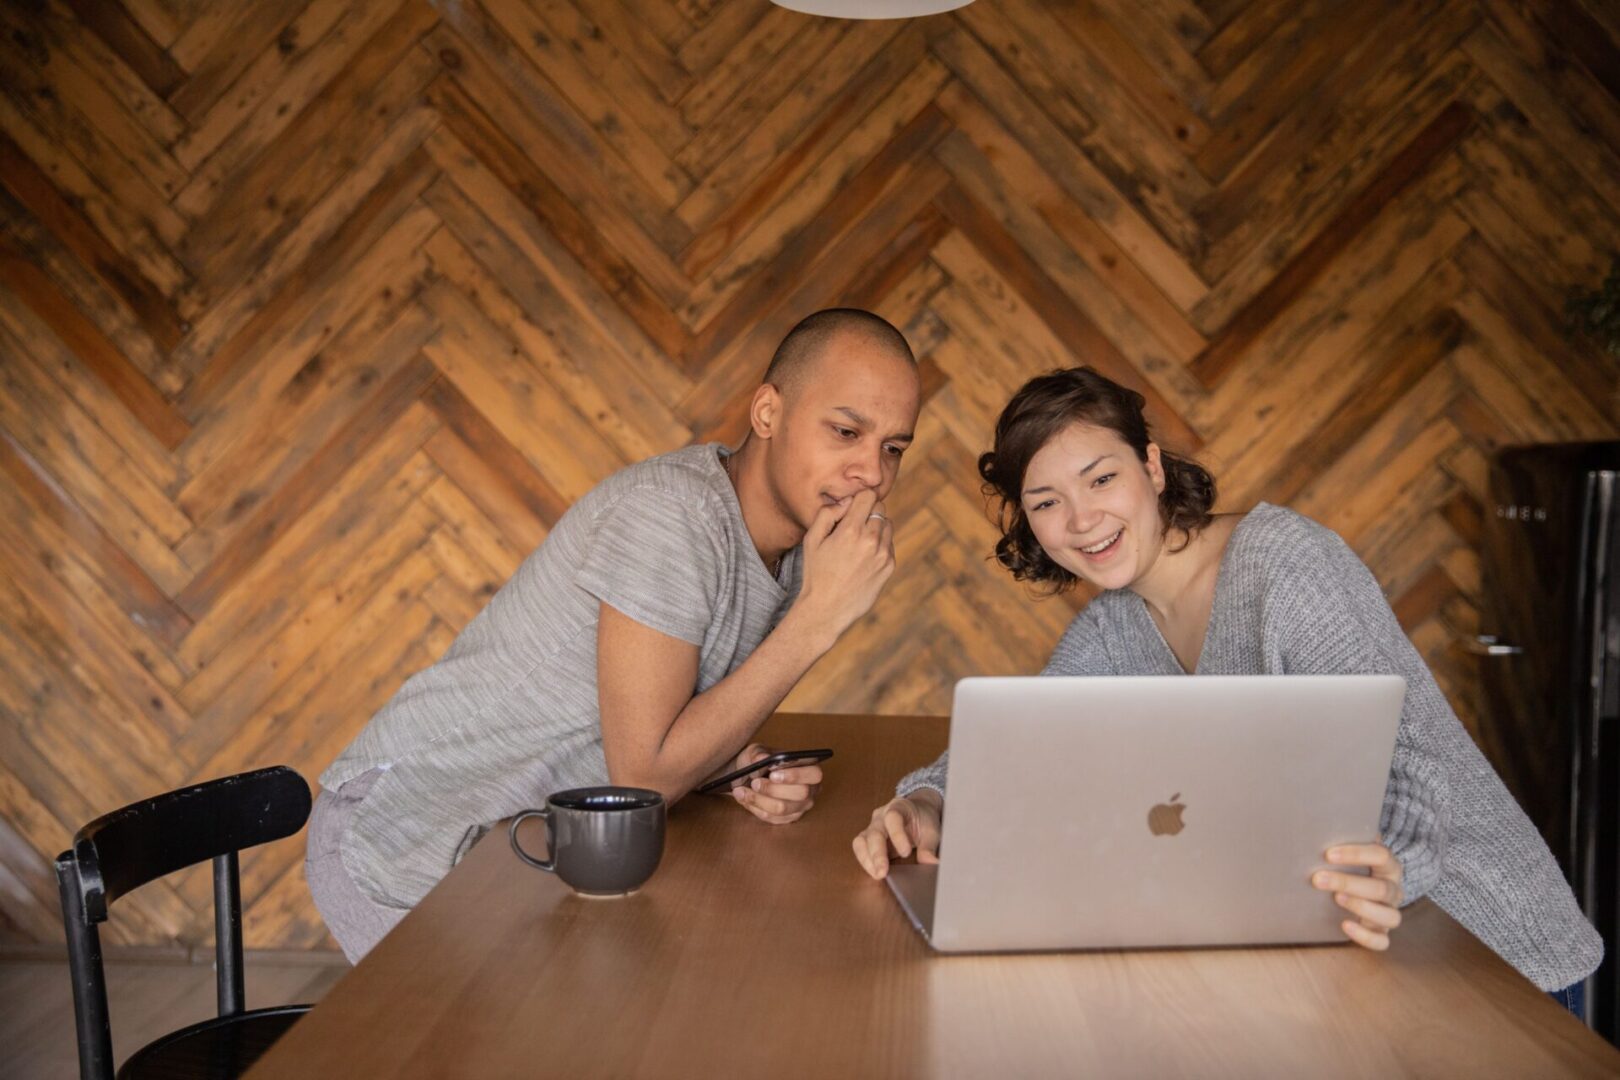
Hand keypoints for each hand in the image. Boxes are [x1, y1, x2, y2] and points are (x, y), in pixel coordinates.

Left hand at [726, 744, 821, 824]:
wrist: (746, 775)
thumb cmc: (757, 761)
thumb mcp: (755, 752)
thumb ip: (758, 754)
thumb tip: (762, 758)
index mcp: (809, 768)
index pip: (814, 774)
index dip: (796, 775)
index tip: (773, 774)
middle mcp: (810, 790)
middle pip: (800, 794)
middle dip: (774, 789)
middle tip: (754, 783)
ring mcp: (800, 807)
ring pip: (782, 808)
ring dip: (759, 799)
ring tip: (741, 791)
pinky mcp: (787, 819)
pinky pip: (771, 818)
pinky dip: (755, 807)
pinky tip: (744, 798)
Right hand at [793, 489, 894, 645]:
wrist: (826, 609)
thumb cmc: (816, 572)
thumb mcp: (811, 539)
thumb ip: (828, 513)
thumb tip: (847, 501)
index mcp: (850, 530)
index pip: (869, 495)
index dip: (860, 499)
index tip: (852, 508)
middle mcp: (871, 540)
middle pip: (880, 508)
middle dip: (868, 512)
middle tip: (853, 526)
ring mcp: (883, 554)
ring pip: (887, 525)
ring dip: (876, 527)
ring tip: (858, 543)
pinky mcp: (889, 567)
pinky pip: (889, 544)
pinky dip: (880, 545)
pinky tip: (863, 558)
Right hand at [852, 791, 941, 879]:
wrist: (916, 811)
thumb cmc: (922, 819)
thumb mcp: (931, 830)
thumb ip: (929, 846)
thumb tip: (930, 862)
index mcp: (898, 807)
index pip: (892, 818)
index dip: (897, 835)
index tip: (905, 853)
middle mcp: (880, 817)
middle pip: (874, 833)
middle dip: (877, 854)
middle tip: (883, 872)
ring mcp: (872, 827)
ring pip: (861, 842)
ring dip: (867, 860)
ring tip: (877, 874)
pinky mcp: (868, 839)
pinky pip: (860, 849)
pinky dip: (865, 862)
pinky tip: (874, 872)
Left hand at [1312, 844, 1403, 950]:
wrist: (1365, 885)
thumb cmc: (1352, 866)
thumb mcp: (1350, 851)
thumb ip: (1342, 837)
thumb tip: (1316, 822)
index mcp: (1389, 866)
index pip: (1380, 855)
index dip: (1356, 854)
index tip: (1328, 854)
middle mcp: (1394, 890)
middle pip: (1381, 888)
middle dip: (1348, 882)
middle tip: (1318, 878)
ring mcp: (1390, 912)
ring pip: (1389, 916)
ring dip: (1361, 908)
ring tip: (1336, 899)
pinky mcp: (1382, 932)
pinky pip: (1382, 941)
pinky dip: (1365, 937)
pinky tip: (1345, 926)